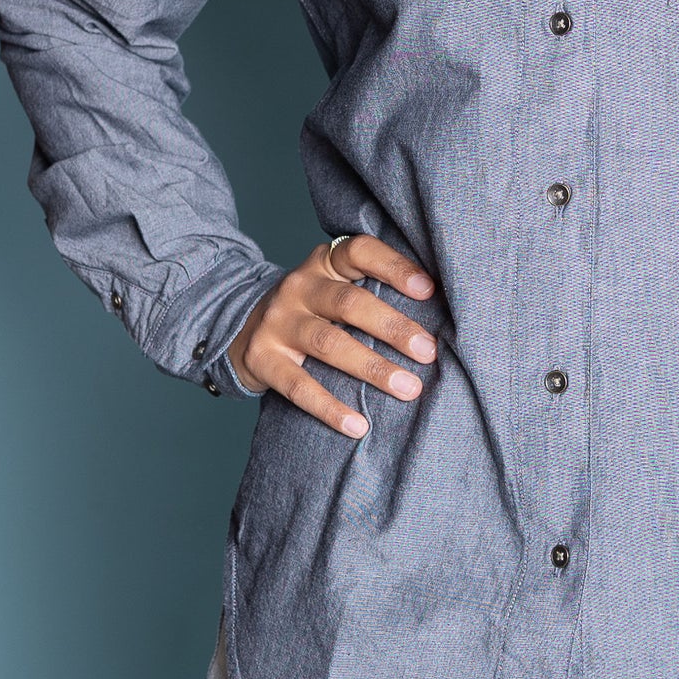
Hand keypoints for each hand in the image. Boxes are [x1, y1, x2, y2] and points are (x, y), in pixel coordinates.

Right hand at [226, 235, 436, 434]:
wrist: (240, 329)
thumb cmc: (311, 310)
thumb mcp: (333, 287)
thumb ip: (371, 290)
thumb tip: (438, 315)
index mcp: (323, 264)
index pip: (359, 252)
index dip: (394, 267)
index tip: (429, 290)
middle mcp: (299, 287)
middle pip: (349, 302)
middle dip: (393, 327)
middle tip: (428, 352)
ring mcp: (277, 322)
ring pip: (329, 343)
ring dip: (372, 368)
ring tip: (409, 388)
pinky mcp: (261, 358)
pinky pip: (299, 386)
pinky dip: (330, 408)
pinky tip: (358, 425)